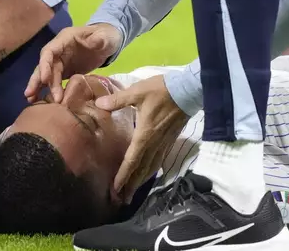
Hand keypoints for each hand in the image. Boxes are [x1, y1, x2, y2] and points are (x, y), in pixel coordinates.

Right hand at [25, 23, 122, 102]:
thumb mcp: (105, 37)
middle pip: (44, 65)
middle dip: (38, 80)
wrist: (109, 42)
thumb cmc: (106, 36)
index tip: (44, 80)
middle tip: (30, 95)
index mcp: (64, 39)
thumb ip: (99, 39)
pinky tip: (41, 101)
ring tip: (31, 101)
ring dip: (39, 87)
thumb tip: (94, 42)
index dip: (45, 65)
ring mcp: (61, 61)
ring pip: (47, 75)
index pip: (49, 51)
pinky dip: (48, 90)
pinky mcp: (65, 71)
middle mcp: (59, 51)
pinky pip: (54, 81)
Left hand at [95, 75, 187, 203]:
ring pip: (152, 167)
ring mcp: (164, 143)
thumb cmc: (162, 90)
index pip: (132, 161)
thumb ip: (118, 100)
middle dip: (132, 185)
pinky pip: (159, 160)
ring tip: (133, 191)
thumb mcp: (137, 92)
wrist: (189, 90)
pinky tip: (148, 172)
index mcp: (144, 135)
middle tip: (123, 199)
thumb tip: (99, 103)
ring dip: (142, 180)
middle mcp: (155, 144)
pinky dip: (152, 170)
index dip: (123, 176)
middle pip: (142, 169)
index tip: (116, 189)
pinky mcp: (171, 140)